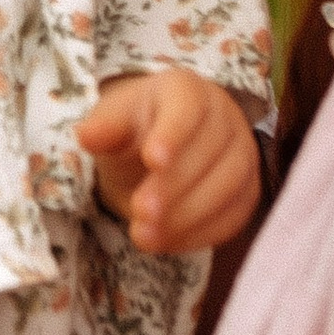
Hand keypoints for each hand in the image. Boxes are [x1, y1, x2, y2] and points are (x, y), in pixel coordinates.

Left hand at [79, 69, 259, 255]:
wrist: (159, 147)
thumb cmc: (135, 128)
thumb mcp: (114, 121)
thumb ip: (104, 129)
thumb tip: (86, 136)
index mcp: (187, 90)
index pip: (188, 108)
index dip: (173, 134)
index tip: (151, 160)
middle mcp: (225, 118)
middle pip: (210, 151)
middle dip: (175, 186)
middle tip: (141, 212)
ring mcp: (242, 155)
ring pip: (229, 186)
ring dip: (188, 216)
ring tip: (145, 236)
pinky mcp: (247, 191)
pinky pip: (233, 216)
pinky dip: (200, 234)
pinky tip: (165, 244)